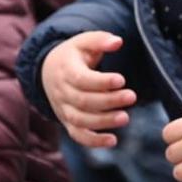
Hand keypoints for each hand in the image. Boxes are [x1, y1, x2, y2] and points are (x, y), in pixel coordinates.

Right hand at [42, 32, 136, 148]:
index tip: (121, 80)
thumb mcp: (84, 42)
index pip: (81, 79)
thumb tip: (118, 41)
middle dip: (109, 101)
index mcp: (65, 71)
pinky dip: (94, 142)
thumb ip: (100, 40)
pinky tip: (113, 141)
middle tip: (132, 97)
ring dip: (104, 122)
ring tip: (125, 117)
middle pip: (83, 101)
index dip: (101, 82)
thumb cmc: (74, 55)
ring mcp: (63, 109)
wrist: (49, 71)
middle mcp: (62, 92)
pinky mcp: (67, 122)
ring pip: (81, 120)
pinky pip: (78, 135)